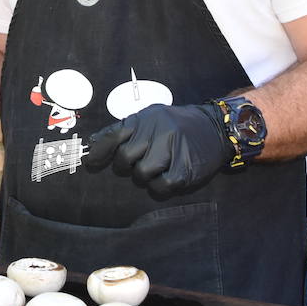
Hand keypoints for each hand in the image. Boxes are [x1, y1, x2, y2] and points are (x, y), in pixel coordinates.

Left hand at [86, 103, 231, 195]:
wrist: (216, 128)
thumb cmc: (177, 125)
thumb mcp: (150, 117)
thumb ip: (123, 128)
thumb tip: (92, 141)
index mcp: (147, 118)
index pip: (115, 134)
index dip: (100, 151)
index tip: (90, 163)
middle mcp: (159, 131)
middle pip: (126, 157)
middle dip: (125, 167)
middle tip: (135, 166)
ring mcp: (173, 149)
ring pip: (141, 173)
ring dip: (143, 177)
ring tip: (154, 170)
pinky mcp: (186, 169)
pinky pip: (160, 186)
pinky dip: (158, 187)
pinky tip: (165, 179)